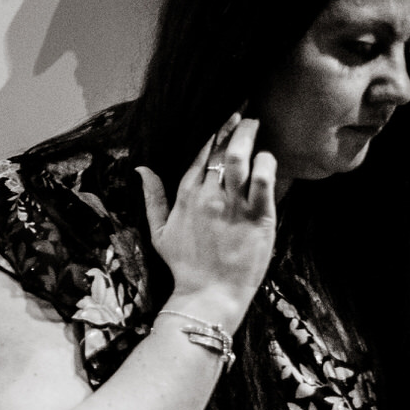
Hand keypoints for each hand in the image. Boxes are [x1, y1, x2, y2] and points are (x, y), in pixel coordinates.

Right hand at [138, 112, 276, 331]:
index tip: (225, 117)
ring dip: (248, 135)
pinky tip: (268, 156)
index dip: (214, 132)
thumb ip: (153, 198)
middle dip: (234, 126)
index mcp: (186, 196)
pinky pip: (263, 179)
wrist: (208, 294)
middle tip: (246, 115)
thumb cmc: (184, 265)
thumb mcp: (159, 231)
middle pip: (221, 150)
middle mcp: (208, 196)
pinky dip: (266, 161)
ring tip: (257, 124)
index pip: (200, 154)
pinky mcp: (258, 217)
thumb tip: (141, 169)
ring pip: (240, 158)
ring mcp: (233, 206)